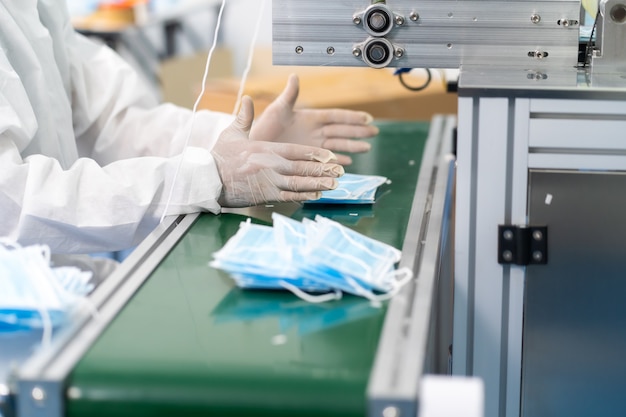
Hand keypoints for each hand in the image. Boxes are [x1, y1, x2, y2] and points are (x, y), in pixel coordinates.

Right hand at [211, 96, 343, 207]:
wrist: (207, 179)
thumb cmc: (220, 156)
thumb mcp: (232, 133)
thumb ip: (244, 116)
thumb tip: (247, 98)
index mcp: (266, 149)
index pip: (296, 150)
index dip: (315, 153)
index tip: (330, 155)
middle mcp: (271, 165)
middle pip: (302, 167)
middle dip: (323, 169)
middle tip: (340, 170)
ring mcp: (269, 182)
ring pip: (299, 183)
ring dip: (318, 184)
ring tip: (334, 184)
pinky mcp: (265, 196)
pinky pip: (289, 196)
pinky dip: (304, 196)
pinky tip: (317, 195)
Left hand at [249, 74, 378, 164]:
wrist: (253, 149)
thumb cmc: (263, 128)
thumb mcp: (277, 110)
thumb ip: (289, 95)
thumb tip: (294, 76)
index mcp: (309, 118)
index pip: (335, 116)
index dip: (351, 117)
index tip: (367, 117)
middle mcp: (314, 131)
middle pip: (341, 130)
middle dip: (358, 131)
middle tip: (374, 132)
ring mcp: (312, 145)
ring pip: (337, 144)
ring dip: (352, 146)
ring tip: (368, 147)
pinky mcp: (307, 158)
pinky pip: (326, 159)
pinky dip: (337, 160)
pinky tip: (348, 163)